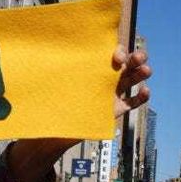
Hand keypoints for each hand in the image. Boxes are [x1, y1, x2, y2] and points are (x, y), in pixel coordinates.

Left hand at [7, 48, 152, 181]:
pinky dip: (143, 96)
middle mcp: (101, 77)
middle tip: (137, 58)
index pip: (107, 53)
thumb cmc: (48, 104)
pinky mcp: (115, 109)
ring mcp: (110, 92)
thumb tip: (35, 57)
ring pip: (133, 78)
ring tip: (145, 71)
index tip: (114, 55)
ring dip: (142, 72)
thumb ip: (50, 74)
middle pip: (126, 63)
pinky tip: (145, 92)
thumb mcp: (49, 87)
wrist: (51, 130)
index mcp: (88, 68)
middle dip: (136, 57)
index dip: (117, 50)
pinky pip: (134, 101)